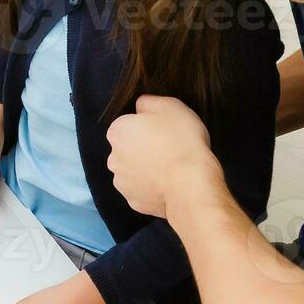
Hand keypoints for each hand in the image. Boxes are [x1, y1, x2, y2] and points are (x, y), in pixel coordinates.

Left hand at [105, 95, 218, 219]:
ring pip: (134, 170)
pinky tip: (169, 184)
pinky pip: (143, 190)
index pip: (129, 124)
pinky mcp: (134, 201)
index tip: (166, 131)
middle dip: (144, 148)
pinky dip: (153, 188)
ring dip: (147, 169)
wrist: (190, 184)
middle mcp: (113, 157)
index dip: (149, 126)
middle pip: (129, 148)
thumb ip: (147, 102)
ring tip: (172, 168)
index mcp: (117, 131)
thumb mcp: (169, 106)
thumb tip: (140, 106)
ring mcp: (122, 182)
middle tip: (170, 149)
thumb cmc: (181, 141)